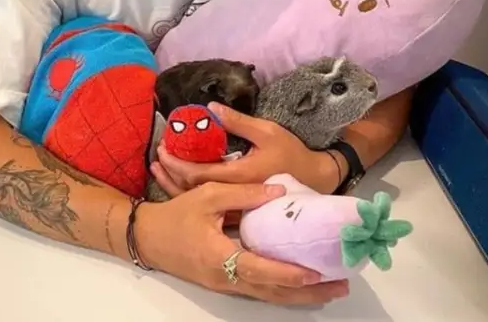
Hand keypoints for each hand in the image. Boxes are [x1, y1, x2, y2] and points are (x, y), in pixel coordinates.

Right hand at [134, 181, 348, 305]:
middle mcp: (227, 279)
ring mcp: (226, 285)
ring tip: (330, 289)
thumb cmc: (176, 215)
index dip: (288, 273)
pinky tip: (300, 284)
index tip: (315, 272)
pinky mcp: (226, 283)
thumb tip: (279, 191)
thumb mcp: (208, 195)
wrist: (148, 238)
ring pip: (269, 295)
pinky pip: (260, 290)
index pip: (261, 269)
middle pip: (273, 292)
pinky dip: (283, 289)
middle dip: (308, 293)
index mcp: (221, 257)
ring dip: (300, 295)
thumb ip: (244, 194)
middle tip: (339, 286)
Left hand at [154, 103, 340, 194]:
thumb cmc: (291, 153)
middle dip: (172, 171)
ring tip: (160, 167)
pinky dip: (189, 190)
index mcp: (240, 176)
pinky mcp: (238, 207)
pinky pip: (208, 202)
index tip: (164, 149)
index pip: (200, 174)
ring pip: (198, 199)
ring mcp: (235, 204)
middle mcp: (234, 194)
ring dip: (175, 183)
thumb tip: (211, 107)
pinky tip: (179, 179)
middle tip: (158, 153)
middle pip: (193, 189)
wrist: (313, 180)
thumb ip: (238, 121)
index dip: (178, 163)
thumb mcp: (267, 131)